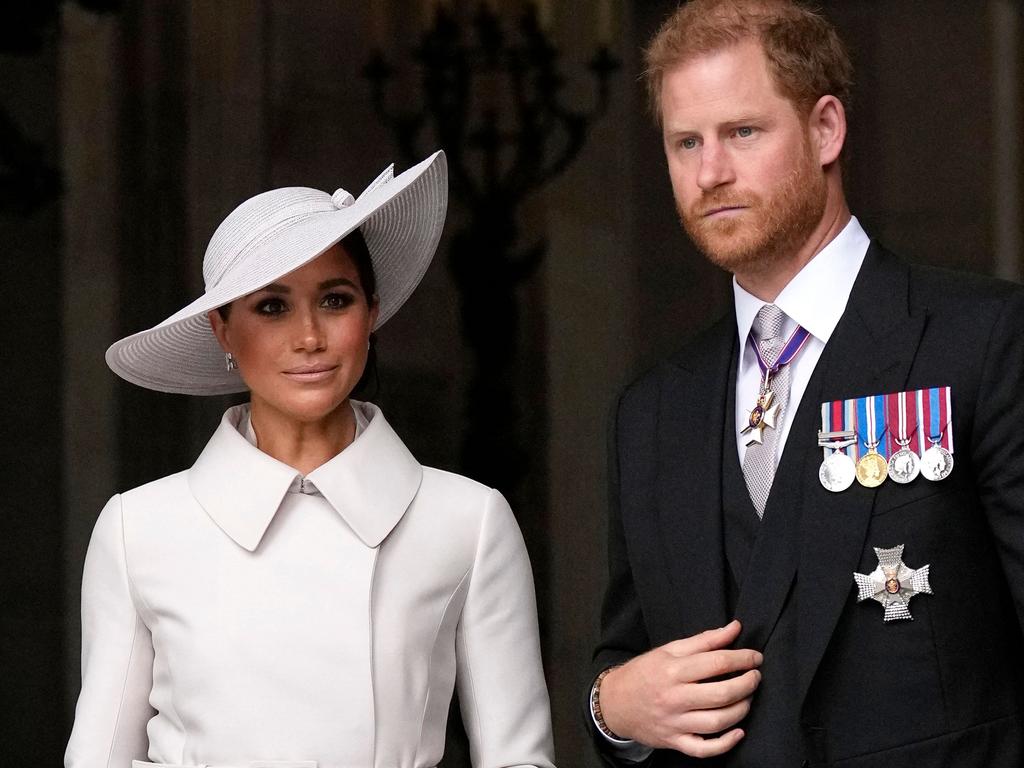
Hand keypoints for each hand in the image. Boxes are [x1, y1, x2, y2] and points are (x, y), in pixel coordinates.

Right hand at [599, 620, 761, 757]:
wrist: (615, 703)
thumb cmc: (644, 673)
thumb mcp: (669, 650)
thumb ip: (704, 640)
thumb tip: (734, 628)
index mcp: (672, 669)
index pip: (716, 662)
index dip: (742, 658)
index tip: (755, 657)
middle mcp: (674, 697)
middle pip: (721, 694)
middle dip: (747, 684)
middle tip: (755, 677)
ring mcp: (675, 722)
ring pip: (717, 722)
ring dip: (741, 709)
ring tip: (747, 698)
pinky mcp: (675, 741)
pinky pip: (704, 749)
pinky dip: (725, 744)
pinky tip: (738, 731)